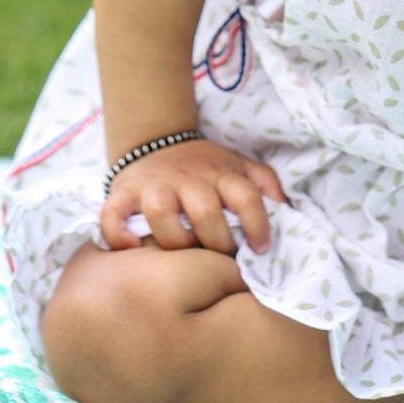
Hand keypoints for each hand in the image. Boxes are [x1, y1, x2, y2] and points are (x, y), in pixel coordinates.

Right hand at [100, 139, 285, 254]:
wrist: (158, 142)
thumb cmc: (206, 168)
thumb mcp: (241, 168)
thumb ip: (266, 186)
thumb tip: (291, 213)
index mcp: (222, 173)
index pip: (245, 196)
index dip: (257, 224)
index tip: (261, 249)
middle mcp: (188, 178)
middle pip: (205, 211)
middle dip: (216, 242)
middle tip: (219, 260)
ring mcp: (154, 184)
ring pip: (161, 211)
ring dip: (175, 240)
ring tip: (183, 257)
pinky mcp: (123, 193)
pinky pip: (112, 213)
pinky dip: (117, 233)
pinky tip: (131, 248)